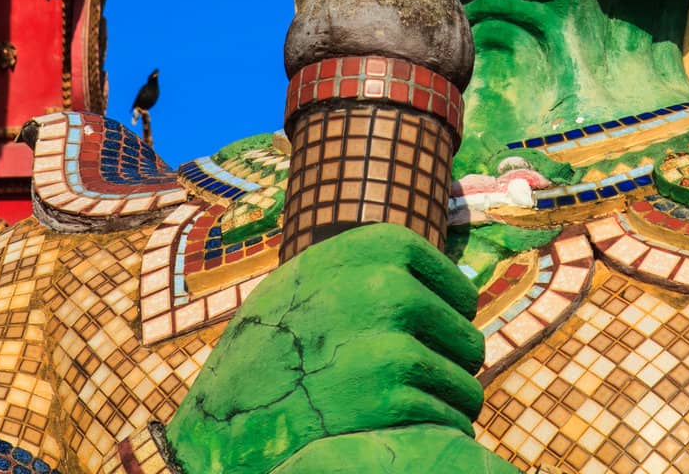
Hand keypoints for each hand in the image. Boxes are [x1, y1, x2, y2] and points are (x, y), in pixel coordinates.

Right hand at [167, 222, 488, 473]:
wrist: (221, 419)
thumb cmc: (269, 351)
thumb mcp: (314, 282)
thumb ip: (376, 272)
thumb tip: (461, 284)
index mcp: (375, 248)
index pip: (457, 289)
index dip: (445, 324)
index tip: (418, 345)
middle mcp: (388, 288)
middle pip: (468, 341)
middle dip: (446, 371)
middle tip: (402, 390)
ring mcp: (392, 347)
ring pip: (464, 388)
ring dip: (440, 410)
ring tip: (392, 415)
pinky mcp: (393, 403)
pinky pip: (448, 426)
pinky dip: (430, 440)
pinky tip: (390, 438)